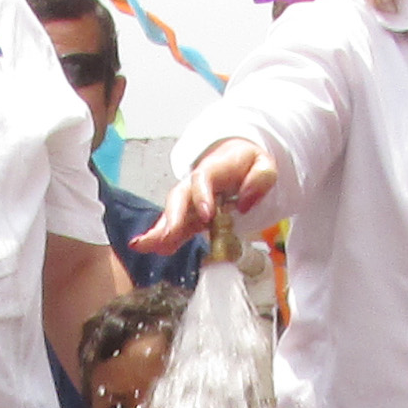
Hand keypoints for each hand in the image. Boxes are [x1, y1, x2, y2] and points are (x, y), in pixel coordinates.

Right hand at [134, 135, 276, 260]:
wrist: (235, 158)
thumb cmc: (248, 163)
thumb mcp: (264, 165)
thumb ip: (260, 179)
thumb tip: (244, 201)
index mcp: (214, 169)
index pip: (203, 180)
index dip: (202, 196)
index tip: (206, 215)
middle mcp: (195, 184)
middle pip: (178, 197)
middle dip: (171, 217)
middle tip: (167, 234)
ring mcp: (190, 199)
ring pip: (171, 214)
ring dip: (158, 230)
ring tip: (144, 245)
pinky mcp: (189, 214)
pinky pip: (175, 226)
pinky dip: (164, 238)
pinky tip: (154, 249)